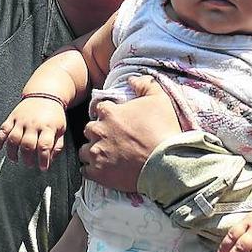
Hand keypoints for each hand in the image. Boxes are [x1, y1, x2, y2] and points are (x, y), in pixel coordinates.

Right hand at [0, 97, 67, 169]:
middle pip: (27, 144)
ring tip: (15, 160)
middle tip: (30, 165)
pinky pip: (3, 129)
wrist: (45, 94)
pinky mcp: (12, 117)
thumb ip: (57, 145)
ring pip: (13, 138)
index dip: (43, 160)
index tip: (43, 168)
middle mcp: (33, 124)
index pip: (44, 146)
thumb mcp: (61, 129)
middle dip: (27, 158)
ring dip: (12, 152)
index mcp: (47, 127)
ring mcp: (21, 120)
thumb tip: (49, 160)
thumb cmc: (54, 115)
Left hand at [79, 76, 181, 191]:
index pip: (100, 109)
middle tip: (112, 139)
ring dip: (93, 152)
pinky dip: (92, 170)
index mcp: (109, 113)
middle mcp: (98, 131)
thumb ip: (145, 84)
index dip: (108, 115)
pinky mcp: (98, 173)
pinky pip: (86, 171)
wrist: (167, 163)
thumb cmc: (163, 130)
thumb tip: (132, 78)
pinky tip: (104, 170)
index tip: (117, 121)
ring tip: (107, 156)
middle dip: (98, 133)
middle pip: (89, 129)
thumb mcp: (159, 99)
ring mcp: (97, 153)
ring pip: (84, 151)